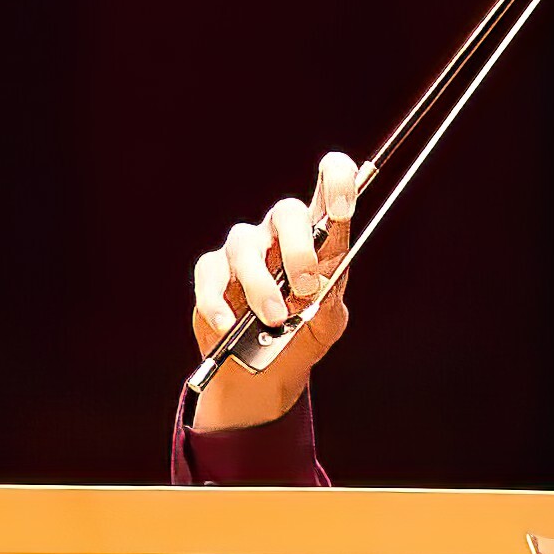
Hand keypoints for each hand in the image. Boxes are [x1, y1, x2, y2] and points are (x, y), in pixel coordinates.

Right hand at [182, 153, 364, 428]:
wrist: (267, 371)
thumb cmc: (303, 334)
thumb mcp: (328, 322)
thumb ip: (329, 301)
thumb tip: (318, 286)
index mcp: (318, 234)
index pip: (330, 182)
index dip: (338, 182)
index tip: (342, 212)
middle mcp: (279, 233)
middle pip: (286, 212)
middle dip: (298, 249)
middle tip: (306, 287)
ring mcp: (243, 250)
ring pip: (245, 247)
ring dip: (261, 285)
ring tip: (274, 318)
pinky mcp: (212, 273)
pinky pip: (211, 276)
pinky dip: (218, 303)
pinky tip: (230, 325)